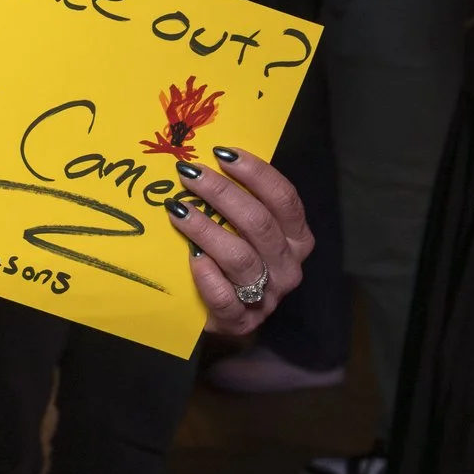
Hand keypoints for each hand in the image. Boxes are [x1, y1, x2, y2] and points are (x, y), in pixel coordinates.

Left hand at [164, 146, 313, 336]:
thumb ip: (238, 202)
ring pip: (240, 257)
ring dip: (206, 228)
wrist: (224, 314)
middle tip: (188, 174)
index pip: (284, 199)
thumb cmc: (233, 258)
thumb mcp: (245, 229)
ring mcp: (268, 296)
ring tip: (177, 209)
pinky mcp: (242, 321)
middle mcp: (288, 266)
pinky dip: (206, 274)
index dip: (255, 172)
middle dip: (221, 193)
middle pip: (259, 223)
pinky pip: (224, 296)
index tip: (221, 152)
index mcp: (296, 238)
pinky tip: (190, 257)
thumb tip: (205, 159)